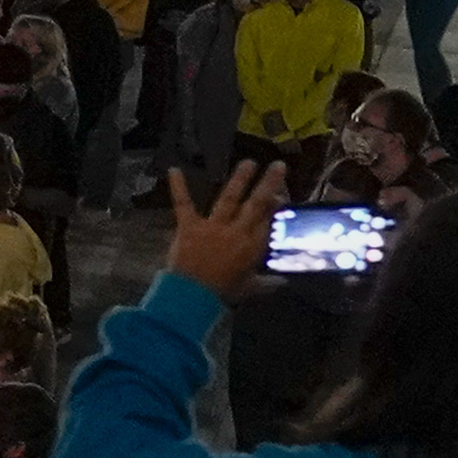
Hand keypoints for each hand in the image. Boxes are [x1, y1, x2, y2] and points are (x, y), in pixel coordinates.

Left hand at [163, 161, 284, 293]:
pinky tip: (173, 170)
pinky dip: (178, 187)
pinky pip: (184, 204)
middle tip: (278, 165)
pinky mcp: (189, 226)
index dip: (276, 205)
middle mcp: (236, 231)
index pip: (268, 219)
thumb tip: (284, 283)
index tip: (282, 194)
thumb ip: (267, 283)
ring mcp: (213, 226)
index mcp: (252, 246)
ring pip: (229, 198)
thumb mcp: (250, 288)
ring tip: (248, 162)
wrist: (193, 295)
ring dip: (239, 179)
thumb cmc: (223, 292)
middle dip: (269, 183)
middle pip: (256, 203)